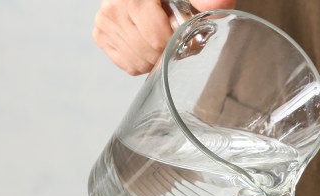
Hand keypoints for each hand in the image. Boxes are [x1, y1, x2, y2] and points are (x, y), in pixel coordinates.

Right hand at [93, 0, 236, 75]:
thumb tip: (220, 6)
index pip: (157, 39)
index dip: (173, 41)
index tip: (178, 32)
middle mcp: (114, 8)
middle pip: (148, 53)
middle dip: (165, 50)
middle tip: (169, 36)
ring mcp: (104, 22)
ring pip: (138, 63)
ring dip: (155, 58)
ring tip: (158, 39)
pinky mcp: (100, 35)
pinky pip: (128, 66)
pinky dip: (142, 62)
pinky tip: (146, 45)